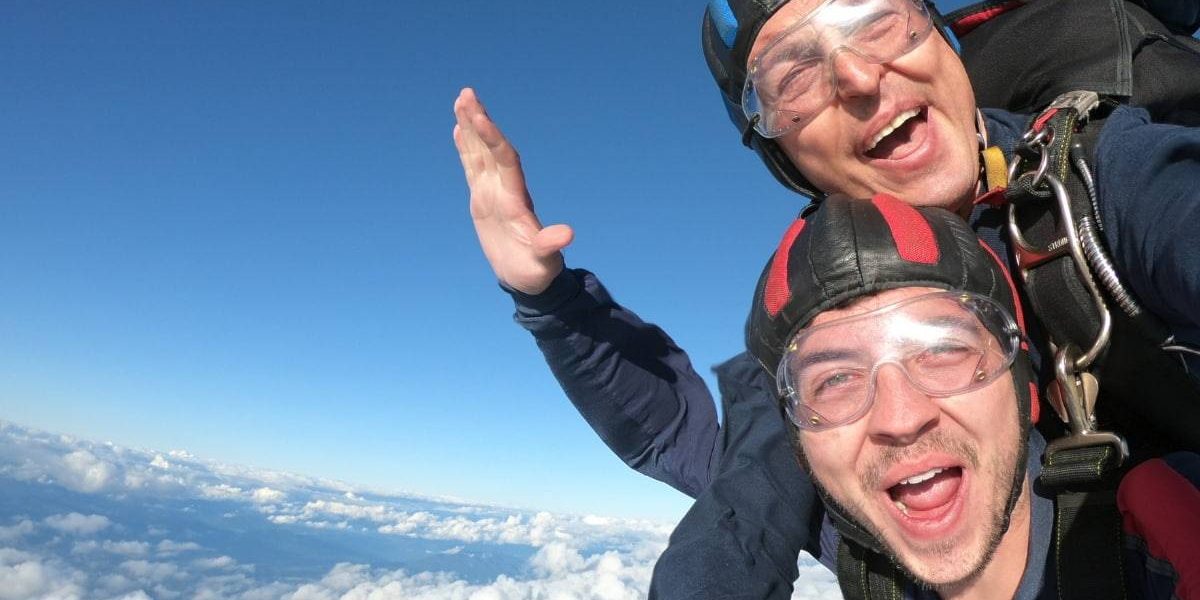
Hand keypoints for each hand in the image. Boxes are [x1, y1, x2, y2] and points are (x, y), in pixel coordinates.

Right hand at [453, 88, 573, 294]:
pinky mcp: (483, 199)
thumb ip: (550, 246)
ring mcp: (494, 192)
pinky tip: (458, 128)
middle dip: (480, 121)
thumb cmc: (536, 272)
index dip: (493, 139)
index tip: (481, 117)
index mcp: (516, 200)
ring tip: (462, 99)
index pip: (505, 161)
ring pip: (481, 152)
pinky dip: (466, 147)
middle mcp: (505, 189)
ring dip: (472, 126)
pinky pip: (472, 167)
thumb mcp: (544, 262)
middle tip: (467, 93)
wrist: (529, 278)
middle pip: (492, 148)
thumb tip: (566, 235)